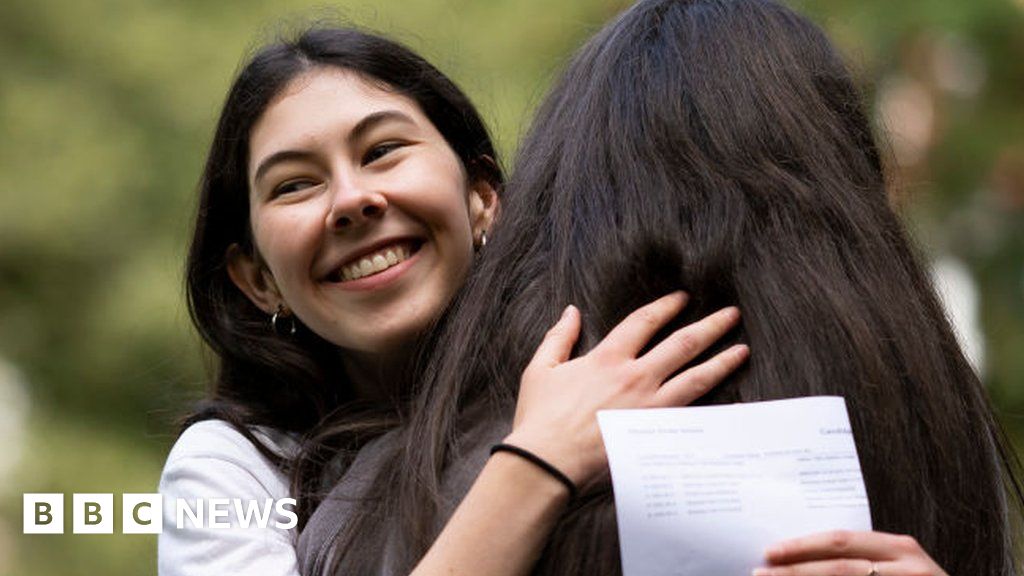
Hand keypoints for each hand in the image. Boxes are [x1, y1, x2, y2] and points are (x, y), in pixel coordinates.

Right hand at [504, 291, 747, 490]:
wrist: (548, 462)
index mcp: (607, 358)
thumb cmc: (540, 418)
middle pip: (682, 343)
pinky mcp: (656, 434)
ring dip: (722, 360)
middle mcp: (635, 377)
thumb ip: (559, 337)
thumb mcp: (541, 369)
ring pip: (696, 377)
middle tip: (730, 314)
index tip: (683, 298)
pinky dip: (714, 405)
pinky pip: (692, 414)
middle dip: (709, 326)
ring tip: (742, 349)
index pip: (644, 321)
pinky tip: (731, 399)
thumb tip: (571, 311)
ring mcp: (650, 406)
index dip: (666, 307)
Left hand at [754, 530, 948, 575]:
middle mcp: (906, 566)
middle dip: (794, 571)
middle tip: (760, 573)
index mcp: (898, 547)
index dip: (802, 546)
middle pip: (839, 568)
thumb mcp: (894, 566)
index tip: (769, 552)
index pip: (840, 542)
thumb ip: (858, 558)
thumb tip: (799, 557)